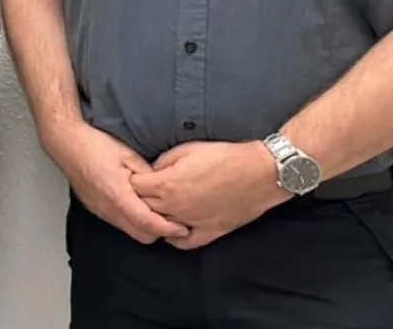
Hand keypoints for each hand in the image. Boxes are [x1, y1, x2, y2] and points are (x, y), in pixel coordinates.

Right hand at [49, 122, 188, 244]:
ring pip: (130, 231)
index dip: (168, 228)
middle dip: (159, 231)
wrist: (67, 143)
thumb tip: (164, 189)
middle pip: (141, 235)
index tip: (183, 227)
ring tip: (156, 209)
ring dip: (145, 226)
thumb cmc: (95, 145)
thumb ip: (148, 176)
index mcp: (118, 195)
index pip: (148, 223)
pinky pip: (119, 223)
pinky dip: (132, 220)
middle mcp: (108, 209)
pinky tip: (136, 204)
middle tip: (172, 218)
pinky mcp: (96, 209)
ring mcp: (101, 211)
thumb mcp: (129, 155)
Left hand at [130, 141, 287, 249]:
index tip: (138, 174)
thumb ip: (163, 162)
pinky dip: (175, 237)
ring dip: (157, 216)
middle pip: (144, 207)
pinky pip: (184, 243)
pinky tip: (174, 227)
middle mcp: (176, 208)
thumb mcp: (187, 149)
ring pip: (161, 225)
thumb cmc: (224, 157)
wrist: (258, 172)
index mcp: (168, 185)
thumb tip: (152, 171)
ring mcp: (192, 223)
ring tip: (159, 204)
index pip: (135, 187)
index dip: (134, 179)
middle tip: (147, 188)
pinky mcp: (210, 232)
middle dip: (141, 197)